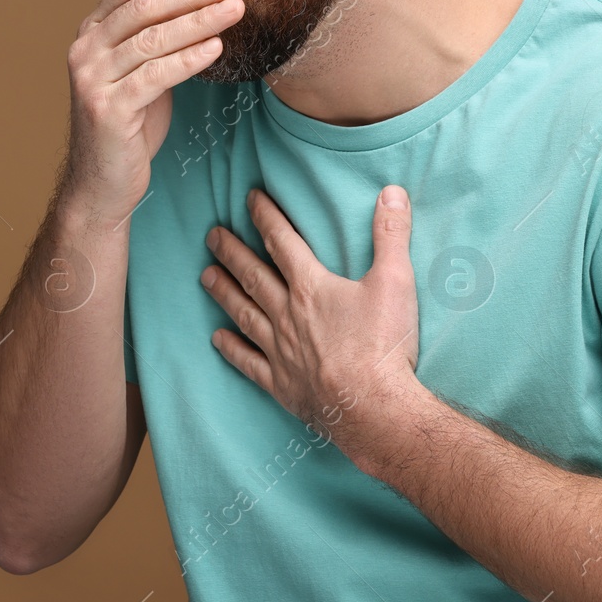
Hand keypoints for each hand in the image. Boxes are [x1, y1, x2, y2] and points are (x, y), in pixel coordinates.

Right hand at [63, 0, 244, 225]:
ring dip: (199, 20)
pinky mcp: (107, 109)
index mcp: (91, 31)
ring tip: (235, 9)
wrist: (102, 181)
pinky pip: (154, 76)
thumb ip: (151, 33)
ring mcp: (92, 79)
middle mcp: (85, 49)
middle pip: (143, 6)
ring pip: (152, 38)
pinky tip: (216, 48)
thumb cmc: (129, 123)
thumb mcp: (138, 69)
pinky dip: (188, 59)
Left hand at [200, 184, 419, 445]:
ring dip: (224, 293)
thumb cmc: (384, 345)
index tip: (249, 199)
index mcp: (311, 288)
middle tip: (212, 235)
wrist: (374, 410)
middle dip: (232, 252)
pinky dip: (232, 349)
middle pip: (253, 276)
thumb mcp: (396, 282)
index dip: (265, 217)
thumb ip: (391, 235)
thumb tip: (391, 192)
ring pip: (245, 314)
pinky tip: (217, 339)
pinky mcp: (282, 384)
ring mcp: (281, 352)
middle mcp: (287, 315)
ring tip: (206, 276)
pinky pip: (249, 363)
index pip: (282, 242)